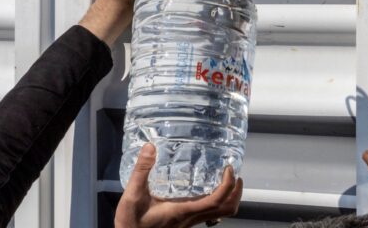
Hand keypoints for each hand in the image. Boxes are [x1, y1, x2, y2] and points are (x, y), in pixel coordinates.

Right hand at [115, 144, 242, 227]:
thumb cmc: (131, 223)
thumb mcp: (132, 196)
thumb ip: (141, 171)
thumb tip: (151, 147)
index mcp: (184, 211)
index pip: (216, 200)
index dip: (228, 184)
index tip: (228, 168)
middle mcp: (192, 218)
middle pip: (226, 210)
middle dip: (236, 192)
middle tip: (234, 174)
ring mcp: (190, 222)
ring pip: (220, 214)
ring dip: (228, 197)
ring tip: (225, 179)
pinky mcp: (185, 222)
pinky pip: (209, 213)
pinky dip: (216, 200)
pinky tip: (205, 188)